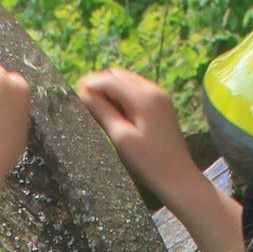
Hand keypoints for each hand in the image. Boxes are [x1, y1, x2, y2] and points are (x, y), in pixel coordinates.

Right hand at [76, 68, 191, 192]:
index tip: (75, 97)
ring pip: (126, 81)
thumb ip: (102, 112)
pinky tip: (115, 113)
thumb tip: (85, 94)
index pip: (110, 79)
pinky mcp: (161, 104)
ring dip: (110, 90)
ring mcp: (159, 95)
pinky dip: (122, 96)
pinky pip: (135, 91)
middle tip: (85, 104)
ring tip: (98, 111)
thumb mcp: (120, 137)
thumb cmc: (148, 161)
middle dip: (99, 85)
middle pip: (118, 75)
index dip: (90, 85)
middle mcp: (154, 90)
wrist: (177, 176)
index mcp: (144, 97)